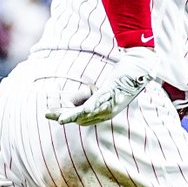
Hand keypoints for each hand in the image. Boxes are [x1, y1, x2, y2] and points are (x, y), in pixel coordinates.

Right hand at [45, 46, 160, 125]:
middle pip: (81, 117)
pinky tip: (84, 110)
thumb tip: (72, 98)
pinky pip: (101, 100)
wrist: (140, 66)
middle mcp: (108, 111)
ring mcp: (111, 102)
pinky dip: (92, 105)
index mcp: (104, 113)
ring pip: (88, 112)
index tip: (51, 115)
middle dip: (64, 116)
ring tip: (60, 120)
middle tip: (47, 115)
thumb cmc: (122, 77)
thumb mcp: (101, 89)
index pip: (81, 119)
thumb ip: (86, 95)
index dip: (66, 116)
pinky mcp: (114, 91)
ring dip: (73, 115)